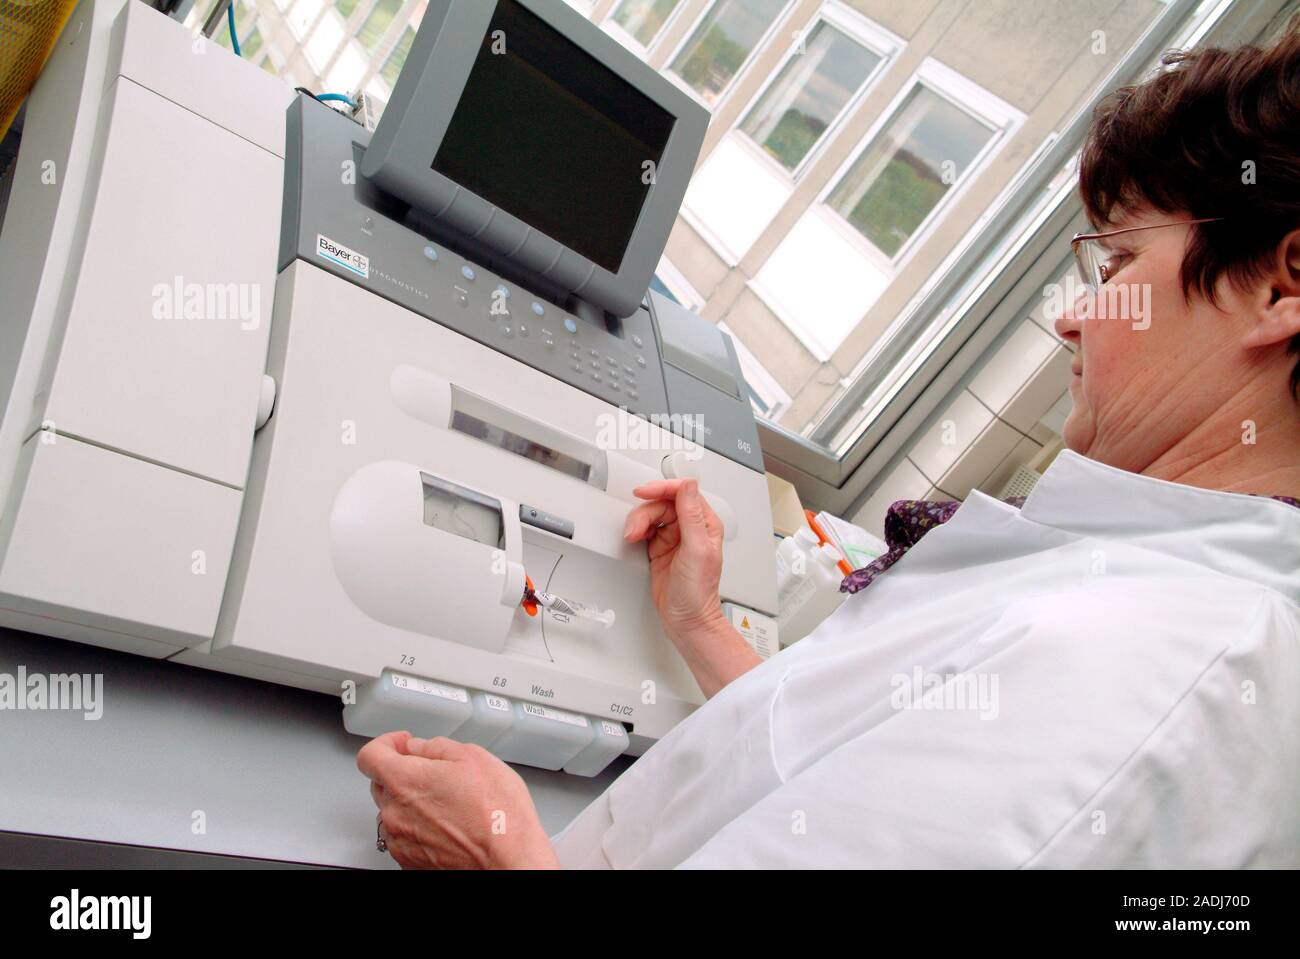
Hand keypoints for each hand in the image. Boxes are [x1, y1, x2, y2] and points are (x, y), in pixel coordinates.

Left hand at [358, 731, 559, 868]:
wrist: (509, 858)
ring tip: (445, 801)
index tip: (401, 743)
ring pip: (392, 811)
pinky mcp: (410, 861)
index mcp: (404, 780)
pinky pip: (403, 836)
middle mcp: (395, 812)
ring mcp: (400, 840)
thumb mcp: (473, 756)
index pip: (370, 755)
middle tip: (432, 771)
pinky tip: (445, 823)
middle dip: (402, 771)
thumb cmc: (497, 812)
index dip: (386, 743)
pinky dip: (417, 827)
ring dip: (409, 802)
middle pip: (380, 783)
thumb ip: (436, 746)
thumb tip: (420, 747)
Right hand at [624, 478, 727, 641]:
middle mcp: (690, 528)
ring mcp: (674, 538)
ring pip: (651, 515)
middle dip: (645, 512)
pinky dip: (636, 531)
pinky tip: (634, 539)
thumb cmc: (698, 592)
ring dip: (638, 522)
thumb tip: (687, 486)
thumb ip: (691, 515)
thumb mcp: (697, 549)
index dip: (662, 488)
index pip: (683, 493)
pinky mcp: (660, 548)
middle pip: (663, 503)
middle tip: (636, 528)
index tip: (644, 492)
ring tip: (633, 537)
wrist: (687, 620)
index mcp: (705, 523)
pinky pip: (645, 530)